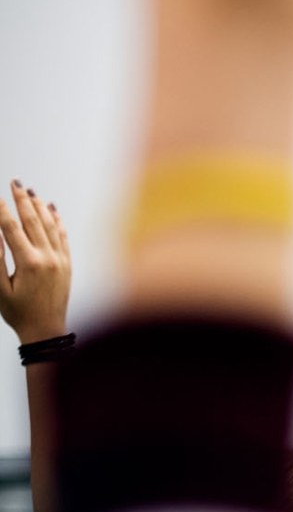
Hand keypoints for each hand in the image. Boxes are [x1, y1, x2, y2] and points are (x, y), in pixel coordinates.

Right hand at [0, 180, 71, 344]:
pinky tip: (52, 210)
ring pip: (51, 226)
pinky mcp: (68, 264)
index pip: (12, 228)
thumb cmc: (17, 312)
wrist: (46, 330)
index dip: (2, 210)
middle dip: (23, 200)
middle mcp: (48, 257)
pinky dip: (58, 222)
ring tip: (31, 192)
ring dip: (40, 207)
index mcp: (28, 262)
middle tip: (15, 182)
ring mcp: (61, 260)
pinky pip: (63, 237)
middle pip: (33, 221)